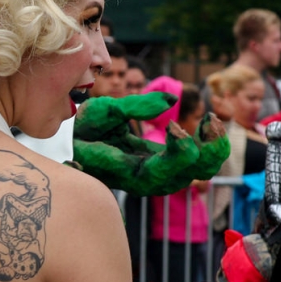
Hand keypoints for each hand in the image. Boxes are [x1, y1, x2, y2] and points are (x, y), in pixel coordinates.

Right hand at [72, 94, 229, 196]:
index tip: (173, 126)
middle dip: (208, 150)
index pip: (166, 172)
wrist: (68, 143)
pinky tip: (206, 126)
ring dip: (211, 149)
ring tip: (212, 121)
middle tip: (210, 119)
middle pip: (190, 176)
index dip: (180, 150)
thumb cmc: (80, 128)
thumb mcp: (103, 111)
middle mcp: (145, 180)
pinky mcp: (160, 166)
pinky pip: (191, 164)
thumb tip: (171, 100)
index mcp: (127, 172)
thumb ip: (136, 106)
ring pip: (196, 173)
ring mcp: (155, 175)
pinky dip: (204, 147)